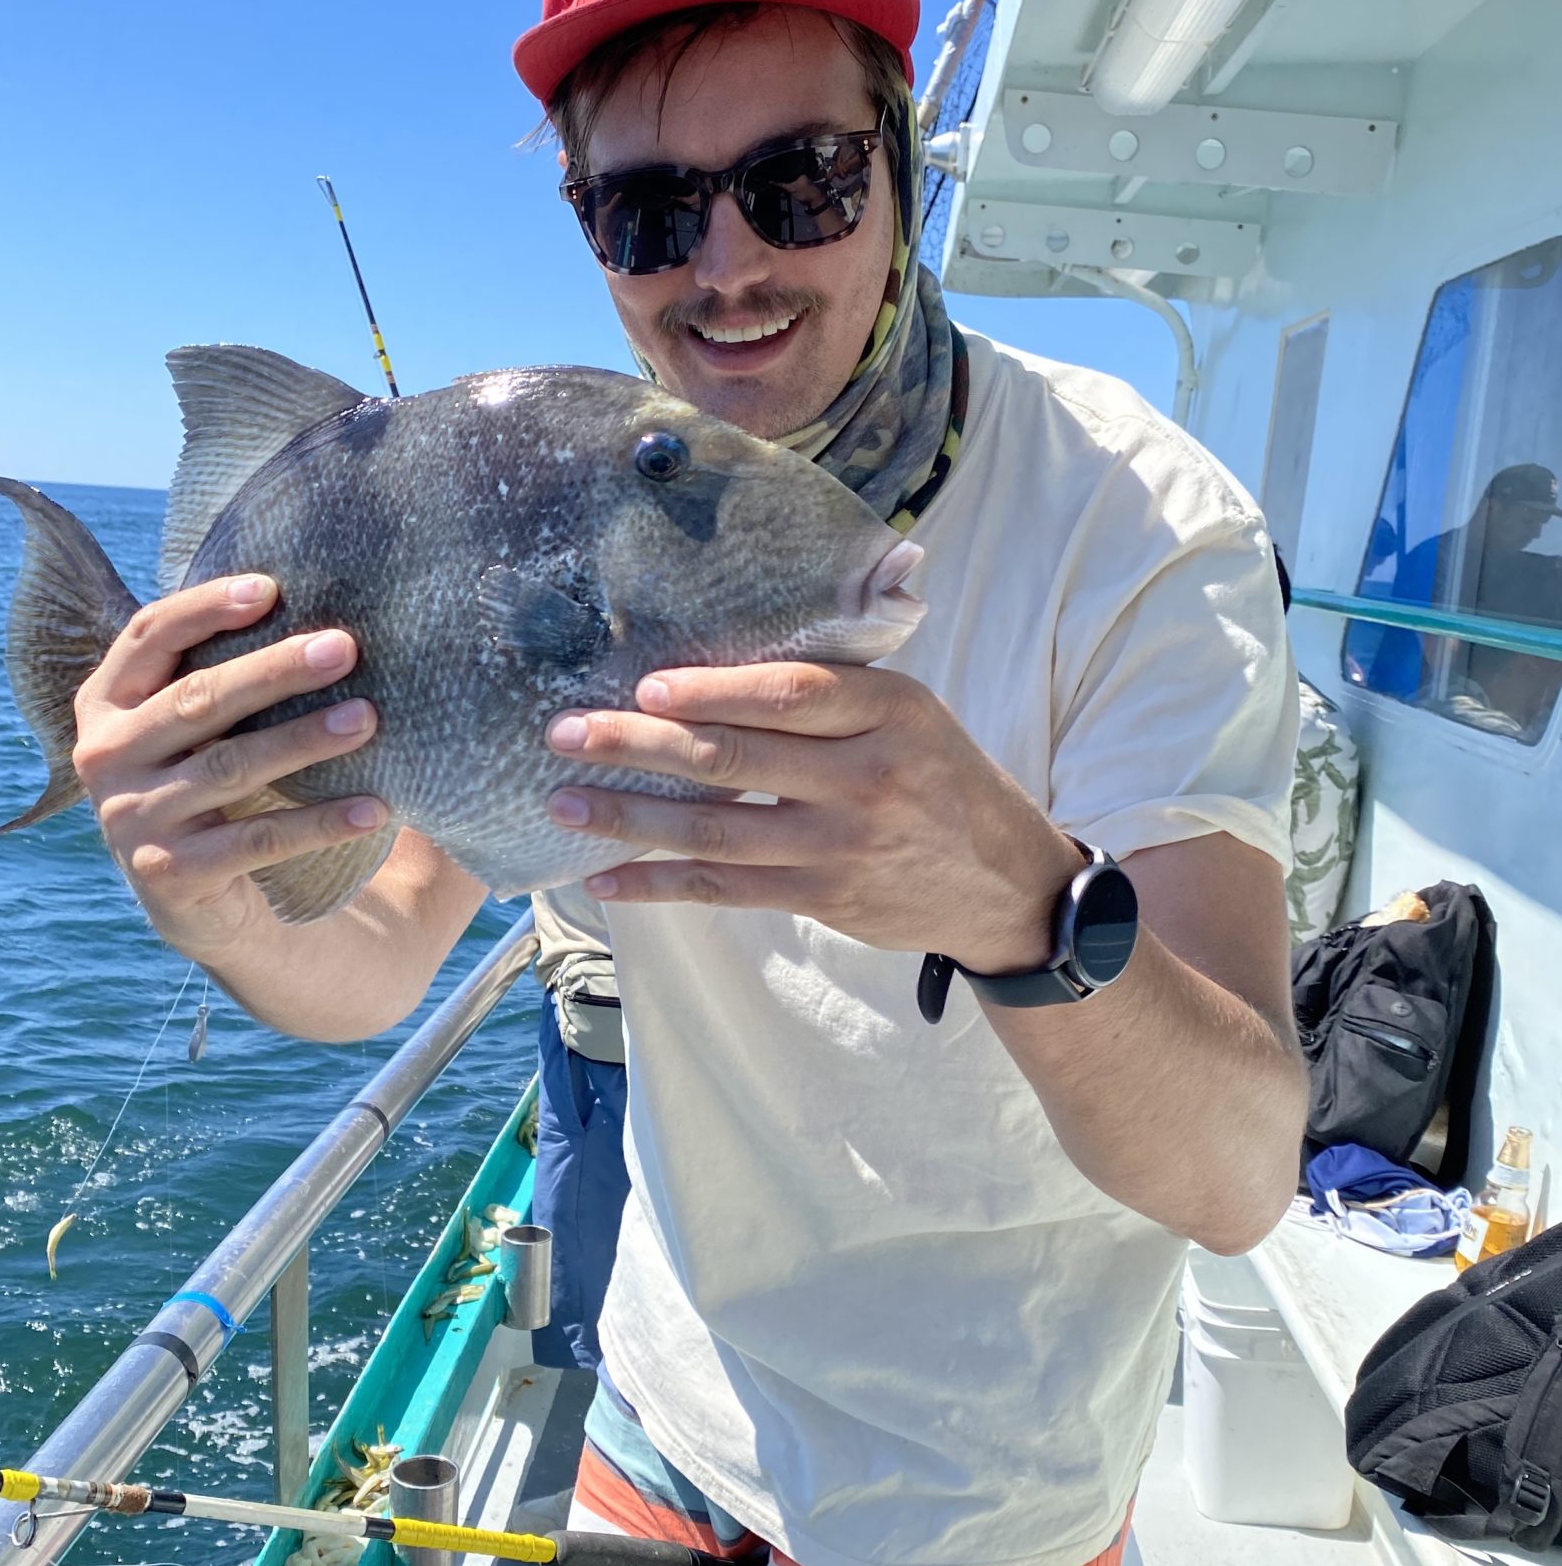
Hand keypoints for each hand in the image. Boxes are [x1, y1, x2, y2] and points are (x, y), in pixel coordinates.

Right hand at [71, 575, 384, 955]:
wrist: (194, 903)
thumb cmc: (210, 787)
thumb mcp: (194, 731)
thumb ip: (220, 677)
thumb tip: (323, 618)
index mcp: (107, 703)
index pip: (149, 635)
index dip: (205, 607)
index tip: (271, 588)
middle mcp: (105, 756)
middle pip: (197, 700)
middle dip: (274, 670)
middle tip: (344, 648)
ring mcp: (130, 818)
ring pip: (230, 767)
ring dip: (304, 740)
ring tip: (367, 720)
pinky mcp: (168, 873)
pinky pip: (257, 839)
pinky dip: (319, 823)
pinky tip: (375, 809)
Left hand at [543, 661, 1080, 969]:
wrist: (1002, 884)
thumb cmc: (937, 777)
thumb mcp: (909, 715)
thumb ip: (831, 692)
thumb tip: (709, 669)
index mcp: (889, 710)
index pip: (791, 694)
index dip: (714, 690)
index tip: (645, 685)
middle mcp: (866, 777)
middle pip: (734, 758)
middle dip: (638, 745)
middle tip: (563, 734)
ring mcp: (840, 844)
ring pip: (716, 830)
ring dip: (629, 819)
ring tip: (562, 804)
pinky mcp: (821, 896)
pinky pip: (724, 889)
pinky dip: (659, 884)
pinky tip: (605, 879)